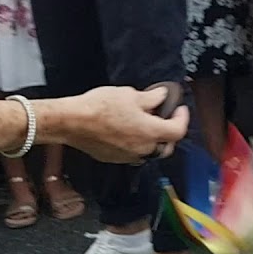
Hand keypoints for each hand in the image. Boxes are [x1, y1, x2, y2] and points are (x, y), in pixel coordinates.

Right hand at [56, 86, 189, 163]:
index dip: (182, 118)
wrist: (70, 121)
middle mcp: (141, 149)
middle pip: (166, 147)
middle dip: (169, 133)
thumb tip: (161, 96)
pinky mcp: (112, 158)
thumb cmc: (99, 107)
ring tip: (145, 123)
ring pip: (149, 152)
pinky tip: (128, 131)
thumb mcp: (131, 95)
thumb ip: (151, 98)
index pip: (178, 131)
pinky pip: (131, 154)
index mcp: (150, 132)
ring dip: (152, 140)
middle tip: (165, 118)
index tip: (178, 108)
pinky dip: (135, 144)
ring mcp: (126, 156)